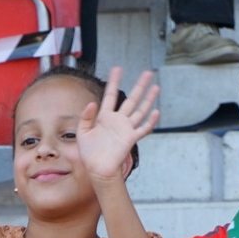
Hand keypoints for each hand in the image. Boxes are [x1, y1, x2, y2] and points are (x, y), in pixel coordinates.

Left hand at [76, 67, 159, 182]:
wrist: (97, 169)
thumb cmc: (89, 153)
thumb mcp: (82, 132)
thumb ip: (86, 117)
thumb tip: (92, 103)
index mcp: (104, 117)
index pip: (111, 95)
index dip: (114, 81)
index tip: (118, 68)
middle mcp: (117, 120)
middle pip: (132, 99)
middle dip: (140, 85)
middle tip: (147, 73)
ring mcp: (126, 129)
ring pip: (140, 110)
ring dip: (148, 99)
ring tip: (156, 87)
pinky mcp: (131, 139)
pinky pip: (143, 129)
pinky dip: (150, 122)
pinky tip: (156, 112)